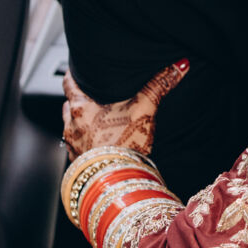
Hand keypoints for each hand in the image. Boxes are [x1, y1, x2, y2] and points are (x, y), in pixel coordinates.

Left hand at [62, 62, 187, 157]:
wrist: (116, 182)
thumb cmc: (124, 144)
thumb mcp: (143, 109)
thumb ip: (159, 86)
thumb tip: (180, 65)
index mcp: (82, 108)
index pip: (68, 84)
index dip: (73, 75)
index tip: (77, 70)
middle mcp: (71, 126)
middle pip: (68, 106)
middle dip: (77, 100)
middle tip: (89, 96)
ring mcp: (73, 147)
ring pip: (70, 128)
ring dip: (79, 123)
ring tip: (94, 122)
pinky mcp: (78, 165)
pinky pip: (77, 149)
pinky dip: (85, 145)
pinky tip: (98, 147)